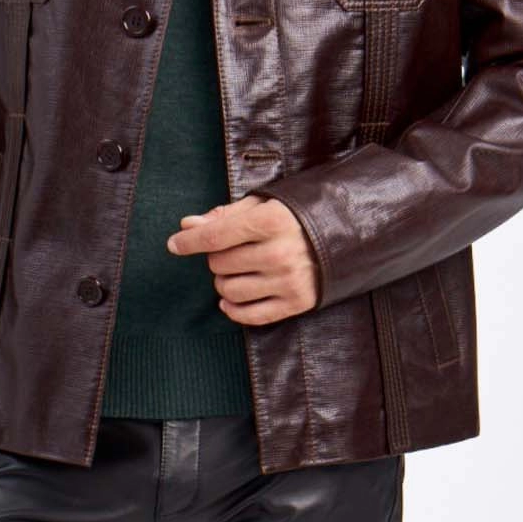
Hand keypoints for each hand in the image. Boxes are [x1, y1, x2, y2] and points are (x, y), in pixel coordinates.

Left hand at [165, 194, 318, 320]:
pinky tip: (230, 299)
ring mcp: (289, 281)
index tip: (174, 244)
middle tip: (230, 251)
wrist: (348, 235)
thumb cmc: (298, 216)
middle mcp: (280, 252)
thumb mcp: (265, 205)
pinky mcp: (297, 303)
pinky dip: (233, 309)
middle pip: (220, 263)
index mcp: (272, 221)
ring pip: (229, 290)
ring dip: (223, 282)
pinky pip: (250, 316)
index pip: (216, 236)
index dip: (189, 241)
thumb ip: (224, 216)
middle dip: (216, 258)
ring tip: (235, 272)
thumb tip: (187, 226)